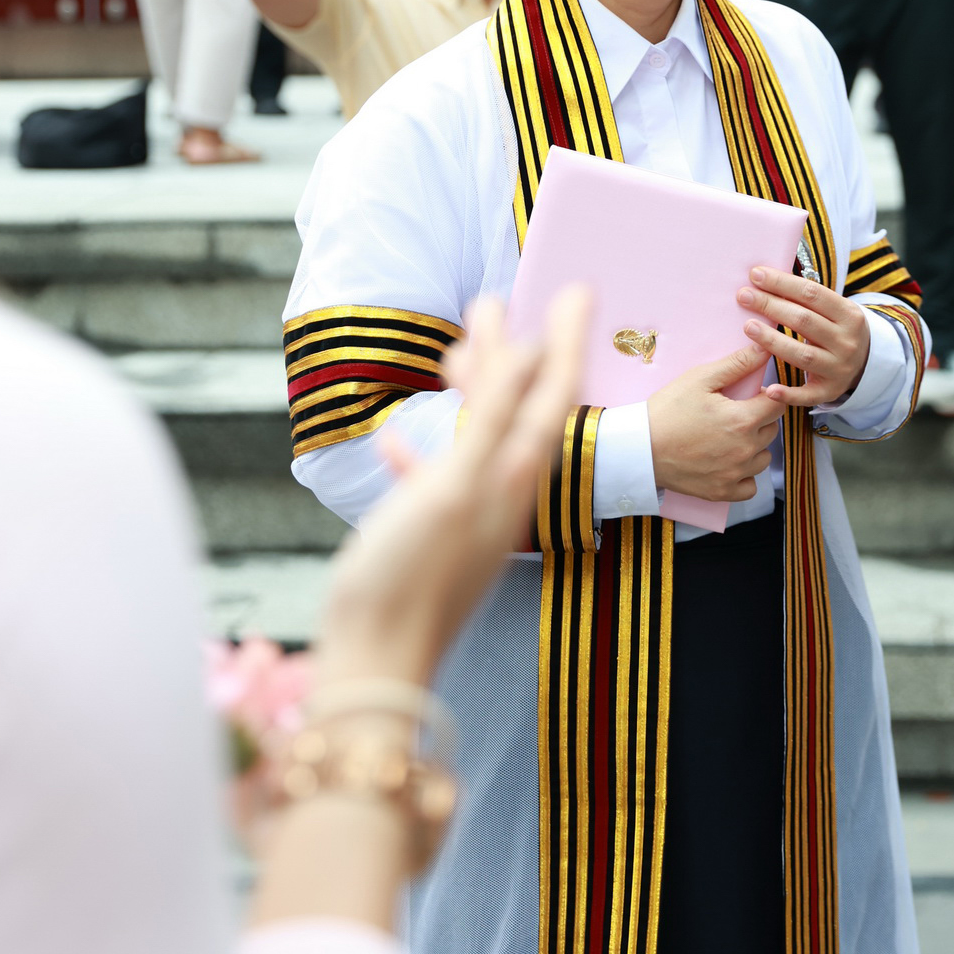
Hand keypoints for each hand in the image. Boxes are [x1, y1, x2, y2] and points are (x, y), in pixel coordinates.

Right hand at [317, 290, 588, 688]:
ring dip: (469, 396)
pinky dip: (422, 451)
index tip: (578, 287)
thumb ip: (492, 417)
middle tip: (494, 303)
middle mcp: (503, 490)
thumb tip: (526, 350)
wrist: (375, 665)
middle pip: (517, 408)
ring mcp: (469, 515)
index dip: (565, 337)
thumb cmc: (411, 574)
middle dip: (509, 354)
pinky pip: (437, 477)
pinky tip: (395, 443)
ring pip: (478, 437)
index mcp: (515, 473)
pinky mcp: (434, 537)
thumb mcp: (455, 483)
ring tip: (450, 356)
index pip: (553, 390)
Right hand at [647, 343, 781, 501]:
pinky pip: (750, 486)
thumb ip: (736, 364)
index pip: (778, 404)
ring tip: (731, 436)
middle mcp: (745, 450)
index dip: (768, 395)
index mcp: (743, 420)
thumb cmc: (667, 410)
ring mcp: (734, 474)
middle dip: (760, 418)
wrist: (639, 448)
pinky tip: (729, 462)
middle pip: (772, 430)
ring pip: (764, 457)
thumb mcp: (699, 379)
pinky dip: (745, 475)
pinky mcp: (722, 492)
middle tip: (735, 411)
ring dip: (755, 446)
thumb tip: (764, 349)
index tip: (751, 394)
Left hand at [737, 265, 870, 407]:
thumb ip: (806, 297)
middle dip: (771, 306)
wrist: (866, 363)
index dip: (782, 283)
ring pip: (802, 354)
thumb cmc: (836, 329)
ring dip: (773, 340)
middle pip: (804, 321)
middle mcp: (846, 342)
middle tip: (744, 296)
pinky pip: (807, 395)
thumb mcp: (833, 310)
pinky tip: (768, 388)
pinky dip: (788, 393)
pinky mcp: (829, 391)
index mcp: (848, 314)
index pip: (812, 293)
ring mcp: (839, 368)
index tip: (755, 274)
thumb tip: (764, 277)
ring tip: (748, 326)